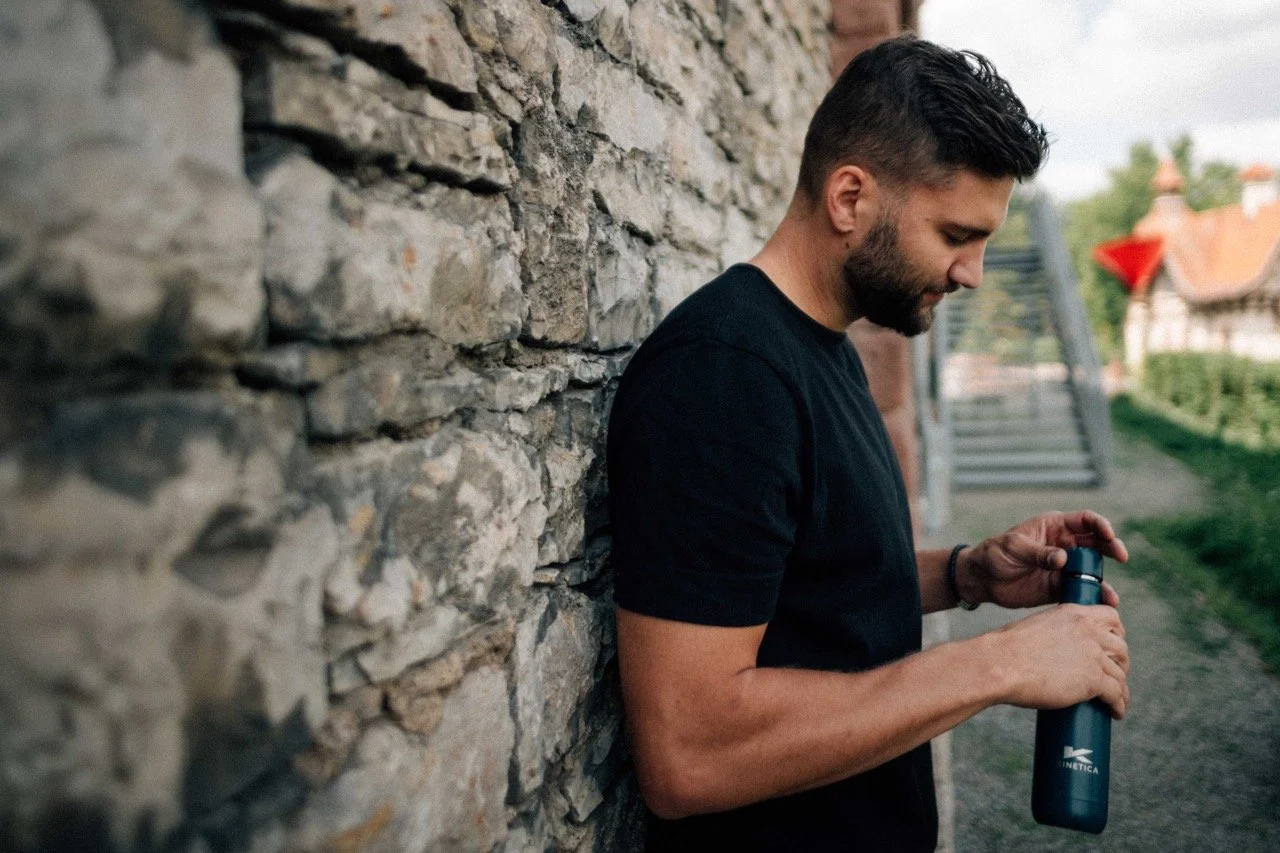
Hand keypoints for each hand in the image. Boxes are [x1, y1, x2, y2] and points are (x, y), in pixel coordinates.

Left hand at [958, 510, 1127, 608]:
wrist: (982, 580)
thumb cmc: (995, 554)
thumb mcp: (1014, 548)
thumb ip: (1038, 553)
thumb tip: (1063, 559)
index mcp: (1055, 527)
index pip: (1084, 520)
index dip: (1100, 524)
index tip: (1108, 534)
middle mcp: (1065, 546)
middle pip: (1097, 544)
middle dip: (1111, 548)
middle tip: (1121, 556)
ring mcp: (1065, 568)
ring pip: (1092, 571)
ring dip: (1104, 581)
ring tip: (1111, 597)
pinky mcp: (1060, 588)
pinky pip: (1081, 591)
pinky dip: (1092, 598)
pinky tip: (1100, 607)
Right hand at [994, 603, 1130, 718]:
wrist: (1000, 664)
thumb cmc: (1007, 649)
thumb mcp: (1036, 626)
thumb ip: (1054, 633)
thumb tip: (1055, 651)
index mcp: (1074, 613)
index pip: (1112, 617)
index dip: (1117, 633)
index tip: (1113, 645)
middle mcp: (1088, 631)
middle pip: (1121, 647)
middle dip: (1121, 663)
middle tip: (1114, 674)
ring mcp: (1093, 656)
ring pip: (1120, 674)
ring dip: (1121, 688)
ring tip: (1116, 698)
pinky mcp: (1093, 680)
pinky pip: (1116, 694)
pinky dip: (1119, 705)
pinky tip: (1116, 712)